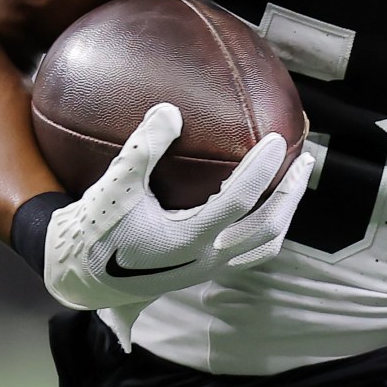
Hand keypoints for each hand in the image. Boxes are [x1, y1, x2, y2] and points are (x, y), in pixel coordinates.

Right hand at [43, 102, 314, 311]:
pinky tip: (265, 199)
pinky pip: (250, 250)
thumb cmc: (96, 227)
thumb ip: (141, 149)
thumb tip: (171, 110)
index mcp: (185, 243)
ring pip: (264, 246)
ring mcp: (208, 270)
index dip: (260, 171)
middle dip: (290, 194)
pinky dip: (266, 224)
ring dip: (285, 213)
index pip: (238, 203)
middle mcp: (204, 261)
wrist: (81, 275)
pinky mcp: (204, 270)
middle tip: (305, 159)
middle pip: (267, 230)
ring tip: (295, 181)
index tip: (277, 140)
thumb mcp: (113, 186)